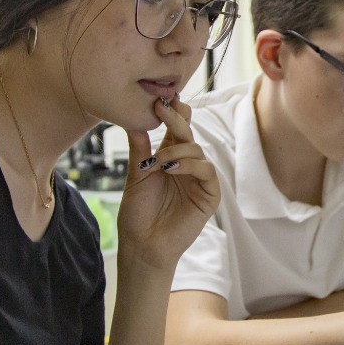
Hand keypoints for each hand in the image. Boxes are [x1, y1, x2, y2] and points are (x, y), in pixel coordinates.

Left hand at [116, 97, 219, 268]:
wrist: (142, 244)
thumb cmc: (138, 213)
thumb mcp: (135, 174)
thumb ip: (138, 148)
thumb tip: (134, 118)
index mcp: (170, 157)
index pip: (176, 129)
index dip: (172, 113)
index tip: (158, 100)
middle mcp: (187, 165)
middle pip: (188, 134)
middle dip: (175, 119)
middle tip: (161, 108)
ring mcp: (199, 179)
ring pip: (197, 150)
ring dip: (176, 150)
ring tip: (156, 161)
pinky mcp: (209, 195)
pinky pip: (207, 171)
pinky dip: (190, 166)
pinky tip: (171, 169)